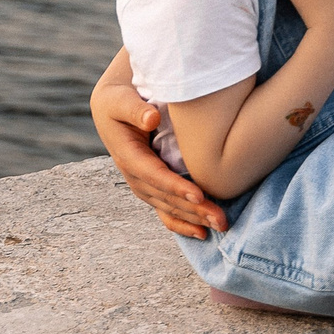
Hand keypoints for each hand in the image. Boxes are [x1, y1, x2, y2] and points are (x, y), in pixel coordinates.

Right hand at [90, 70, 226, 237]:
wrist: (112, 108)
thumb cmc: (118, 101)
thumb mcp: (120, 100)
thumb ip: (134, 109)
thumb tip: (151, 119)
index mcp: (127, 155)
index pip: (154, 175)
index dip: (175, 187)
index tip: (199, 196)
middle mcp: (134, 175)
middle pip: (166, 197)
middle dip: (193, 210)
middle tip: (220, 219)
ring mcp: (143, 184)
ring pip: (169, 207)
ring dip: (194, 219)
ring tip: (219, 226)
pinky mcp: (152, 187)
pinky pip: (166, 210)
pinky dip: (183, 223)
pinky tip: (202, 233)